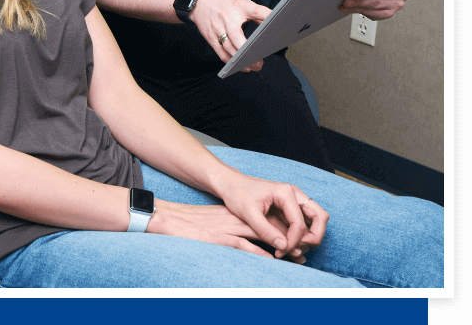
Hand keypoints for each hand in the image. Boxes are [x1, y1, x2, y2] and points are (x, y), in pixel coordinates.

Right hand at [147, 199, 313, 263]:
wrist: (170, 219)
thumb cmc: (191, 224)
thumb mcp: (214, 223)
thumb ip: (230, 228)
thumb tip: (247, 241)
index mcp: (234, 213)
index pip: (264, 217)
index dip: (282, 227)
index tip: (296, 238)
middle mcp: (235, 218)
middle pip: (269, 225)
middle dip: (289, 237)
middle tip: (304, 250)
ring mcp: (229, 227)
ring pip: (263, 235)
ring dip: (282, 247)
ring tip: (298, 257)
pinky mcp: (222, 238)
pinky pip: (246, 247)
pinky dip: (262, 254)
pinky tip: (273, 262)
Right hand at [190, 0, 270, 67]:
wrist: (198, 0)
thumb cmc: (222, 0)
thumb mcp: (241, 0)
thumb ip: (255, 12)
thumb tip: (269, 26)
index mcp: (239, 5)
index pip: (256, 11)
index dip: (267, 17)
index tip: (278, 25)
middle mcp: (227, 17)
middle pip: (238, 38)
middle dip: (249, 53)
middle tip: (260, 62)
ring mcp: (217, 28)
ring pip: (229, 49)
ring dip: (241, 61)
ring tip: (252, 67)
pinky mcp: (210, 37)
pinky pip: (220, 52)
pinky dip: (230, 62)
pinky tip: (238, 65)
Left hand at [219, 171, 327, 260]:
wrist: (232, 185)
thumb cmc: (238, 194)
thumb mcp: (248, 213)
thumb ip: (266, 231)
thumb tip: (284, 246)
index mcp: (285, 192)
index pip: (300, 223)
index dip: (293, 241)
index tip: (280, 251)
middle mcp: (294, 194)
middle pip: (320, 217)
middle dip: (314, 237)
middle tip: (297, 250)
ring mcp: (294, 200)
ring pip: (315, 220)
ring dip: (309, 237)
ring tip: (289, 248)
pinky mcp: (290, 207)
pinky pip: (304, 223)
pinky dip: (301, 236)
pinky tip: (286, 245)